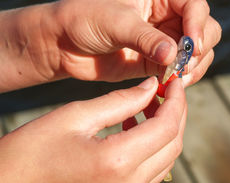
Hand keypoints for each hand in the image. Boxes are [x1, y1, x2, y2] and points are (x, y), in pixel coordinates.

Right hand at [0, 77, 185, 182]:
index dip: (177, 100)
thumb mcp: (75, 116)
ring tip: (148, 104)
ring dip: (165, 128)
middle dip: (176, 112)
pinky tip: (133, 126)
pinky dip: (152, 145)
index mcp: (117, 161)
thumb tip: (152, 86)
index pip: (167, 127)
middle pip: (173, 144)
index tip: (174, 81)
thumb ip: (120, 100)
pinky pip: (151, 170)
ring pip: (166, 158)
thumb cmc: (31, 152)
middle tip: (165, 89)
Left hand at [53, 0, 220, 84]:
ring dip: (194, 67)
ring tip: (174, 79)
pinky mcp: (161, 61)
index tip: (190, 48)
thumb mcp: (115, 22)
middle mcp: (171, 14)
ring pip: (201, 53)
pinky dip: (183, 79)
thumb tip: (174, 57)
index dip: (198, 26)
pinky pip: (185, 70)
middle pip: (207, 30)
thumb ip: (146, 38)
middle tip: (182, 66)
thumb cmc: (85, 19)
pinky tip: (168, 85)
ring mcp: (168, 39)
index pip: (196, 6)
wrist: (65, 43)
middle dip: (198, 49)